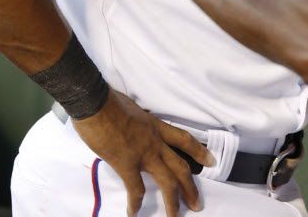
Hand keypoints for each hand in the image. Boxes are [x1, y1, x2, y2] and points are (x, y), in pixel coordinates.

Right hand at [72, 89, 214, 215]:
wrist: (96, 103)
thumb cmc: (110, 102)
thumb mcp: (133, 109)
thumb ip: (139, 122)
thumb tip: (135, 126)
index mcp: (156, 126)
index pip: (184, 139)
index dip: (199, 151)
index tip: (211, 161)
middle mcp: (155, 142)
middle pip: (181, 167)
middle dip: (190, 187)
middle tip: (197, 203)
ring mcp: (143, 154)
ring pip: (167, 182)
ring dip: (173, 201)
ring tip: (175, 216)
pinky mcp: (127, 164)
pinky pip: (135, 188)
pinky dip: (135, 204)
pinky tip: (134, 214)